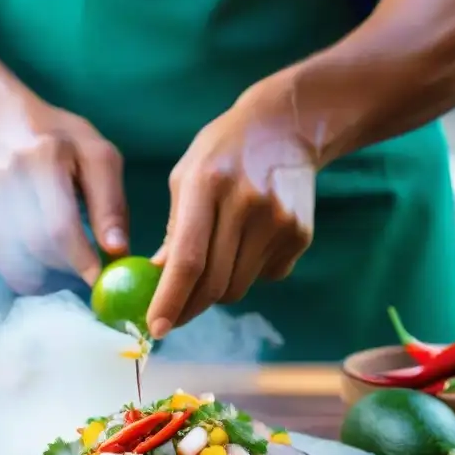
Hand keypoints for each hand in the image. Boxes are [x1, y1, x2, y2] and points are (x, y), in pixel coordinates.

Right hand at [0, 99, 127, 292]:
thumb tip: (117, 251)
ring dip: (40, 272)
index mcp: (44, 157)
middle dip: (66, 267)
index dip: (81, 260)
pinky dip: (12, 266)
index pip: (60, 226)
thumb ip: (111, 204)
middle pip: (36, 249)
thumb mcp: (99, 158)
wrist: (5, 121)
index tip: (98, 280)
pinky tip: (26, 248)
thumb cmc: (63, 141)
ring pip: (11, 263)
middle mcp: (6, 179)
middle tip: (82, 264)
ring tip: (56, 255)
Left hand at [147, 75, 314, 337]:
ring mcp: (279, 221)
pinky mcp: (300, 235)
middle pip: (214, 283)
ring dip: (217, 290)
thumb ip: (172, 229)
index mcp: (207, 185)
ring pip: (238, 287)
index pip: (187, 259)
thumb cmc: (223, 153)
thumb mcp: (186, 177)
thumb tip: (158, 279)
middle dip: (188, 308)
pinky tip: (248, 239)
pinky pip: (265, 276)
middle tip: (171, 317)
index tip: (155, 328)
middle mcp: (246, 204)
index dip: (170, 299)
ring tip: (214, 261)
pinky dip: (247, 271)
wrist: (288, 126)